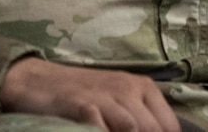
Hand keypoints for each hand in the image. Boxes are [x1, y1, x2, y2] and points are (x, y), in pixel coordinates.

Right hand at [0, 56, 178, 131]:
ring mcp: (105, 96)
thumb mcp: (118, 101)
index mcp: (144, 87)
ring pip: (132, 128)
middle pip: (152, 130)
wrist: (38, 81)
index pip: (169, 126)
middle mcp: (128, 89)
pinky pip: (100, 128)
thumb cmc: (84, 94)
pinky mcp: (81, 105)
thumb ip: (138, 118)